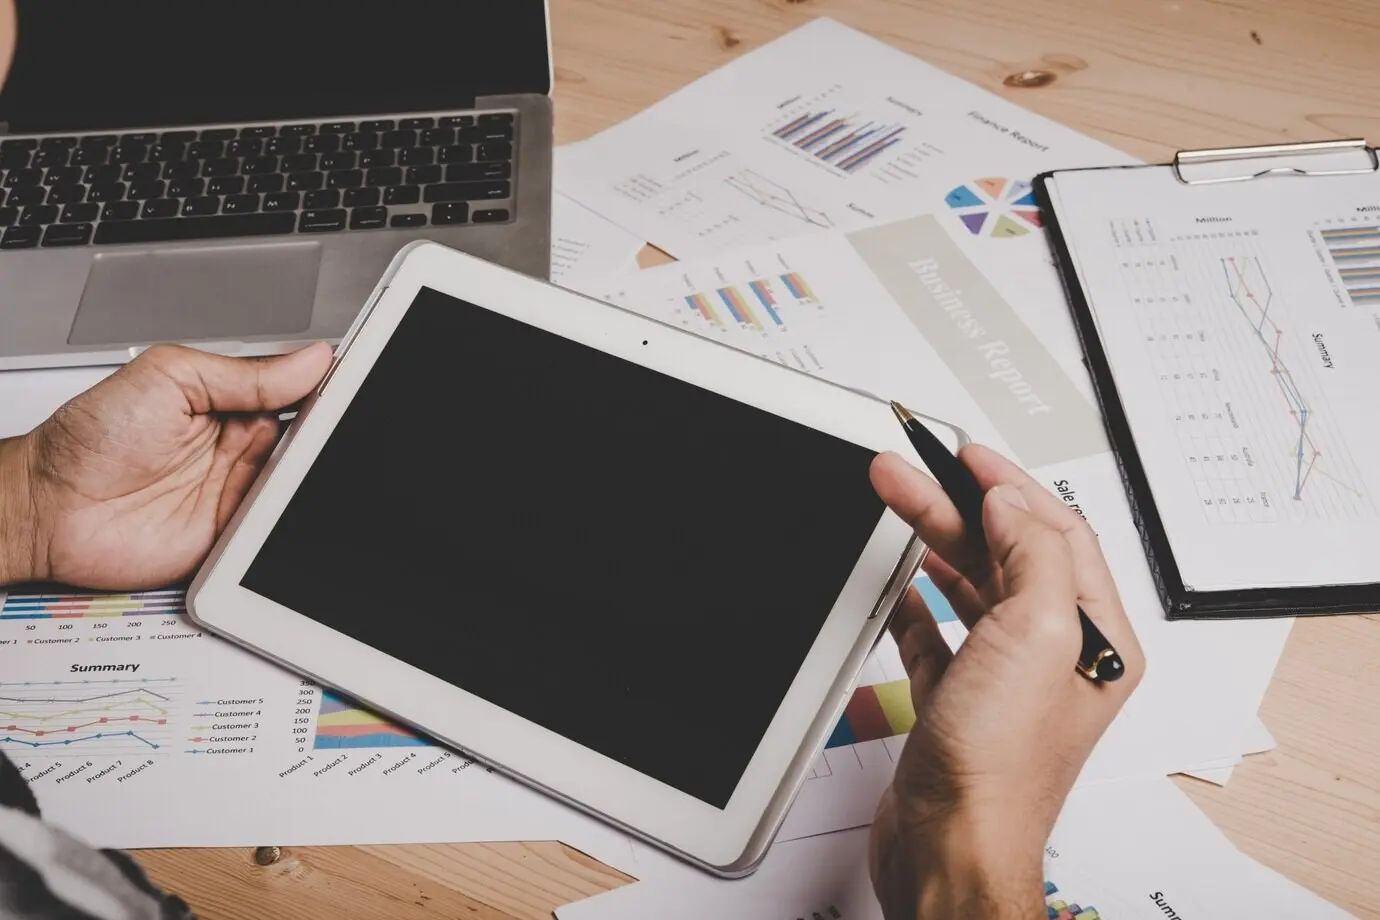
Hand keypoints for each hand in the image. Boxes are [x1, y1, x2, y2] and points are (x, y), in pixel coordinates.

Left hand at [0, 343, 331, 589]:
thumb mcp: (169, 378)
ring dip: (314, 476)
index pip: (298, 391)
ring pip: (303, 483)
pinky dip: (293, 521)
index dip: (328, 387)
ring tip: (317, 462)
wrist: (47, 510)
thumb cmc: (89, 439)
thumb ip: (245, 374)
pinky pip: (280, 529)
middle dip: (333, 431)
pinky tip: (296, 504)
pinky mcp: (236, 539)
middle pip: (312, 438)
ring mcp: (241, 493)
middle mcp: (242, 448)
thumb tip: (312, 359)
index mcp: (232, 403)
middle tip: (346, 424)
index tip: (357, 380)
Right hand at [866, 445, 1144, 919]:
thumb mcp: (1037, 637)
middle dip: (954, 503)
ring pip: (970, 584)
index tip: (962, 451)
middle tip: (904, 469)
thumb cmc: (999, 771)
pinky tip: (900, 581)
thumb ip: (1035, 556)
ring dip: (933, 539)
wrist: (950, 850)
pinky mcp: (957, 701)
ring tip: (895, 501)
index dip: (1008, 483)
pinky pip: (938, 633)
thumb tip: (1013, 503)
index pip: (1057, 532)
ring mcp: (1004, 679)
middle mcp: (1054, 656)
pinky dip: (917, 600)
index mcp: (1093, 636)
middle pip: (1005, 551)